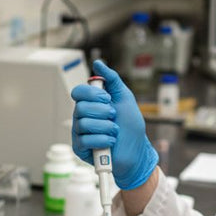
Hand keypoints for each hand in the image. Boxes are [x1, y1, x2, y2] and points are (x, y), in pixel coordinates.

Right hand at [70, 60, 157, 189]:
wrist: (137, 151)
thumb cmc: (130, 127)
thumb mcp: (125, 98)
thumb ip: (112, 80)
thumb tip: (98, 64)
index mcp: (90, 104)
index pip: (78, 92)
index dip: (92, 94)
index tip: (108, 98)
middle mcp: (82, 117)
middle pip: (80, 107)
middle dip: (102, 112)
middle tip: (114, 117)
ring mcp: (80, 133)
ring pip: (83, 124)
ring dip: (106, 127)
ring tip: (115, 132)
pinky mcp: (80, 149)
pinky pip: (85, 140)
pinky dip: (102, 140)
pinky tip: (111, 142)